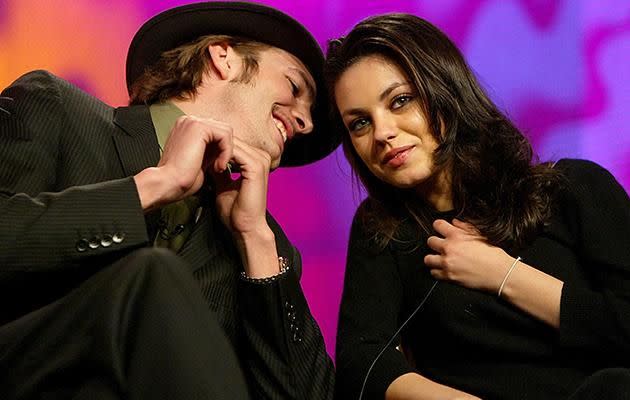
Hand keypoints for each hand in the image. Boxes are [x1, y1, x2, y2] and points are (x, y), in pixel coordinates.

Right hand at [134, 115, 232, 210]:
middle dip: (226, 149)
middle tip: (220, 167)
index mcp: (187, 128)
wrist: (167, 183)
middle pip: (223, 129)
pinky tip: (218, 166)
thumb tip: (227, 148)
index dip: (223, 149)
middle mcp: (189, 121)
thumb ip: (212, 150)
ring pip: (226, 131)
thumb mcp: (201, 160)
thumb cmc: (180, 178)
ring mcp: (192, 122)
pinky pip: (225, 135)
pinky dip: (227, 152)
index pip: (216, 132)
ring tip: (218, 167)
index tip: (220, 167)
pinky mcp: (198, 127)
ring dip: (227, 151)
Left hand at [211, 137, 278, 276]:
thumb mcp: (223, 184)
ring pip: (233, 144)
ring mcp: (260, 161)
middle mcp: (261, 157)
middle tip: (197, 150)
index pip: (232, 144)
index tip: (198, 150)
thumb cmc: (236, 211)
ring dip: (216, 149)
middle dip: (214, 145)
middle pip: (233, 141)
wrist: (245, 227)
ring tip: (202, 156)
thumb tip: (205, 157)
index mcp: (255, 160)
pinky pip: (235, 153)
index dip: (214, 146)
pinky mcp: (256, 168)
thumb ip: (218, 170)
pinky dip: (220, 156)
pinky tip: (210, 164)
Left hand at [424, 219, 512, 292]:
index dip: (439, 227)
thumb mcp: (481, 235)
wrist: (500, 273)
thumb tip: (454, 222)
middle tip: (443, 247)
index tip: (441, 230)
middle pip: (430, 241)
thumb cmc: (493, 254)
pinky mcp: (448, 276)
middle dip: (436, 243)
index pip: (437, 224)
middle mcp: (449, 248)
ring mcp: (447, 263)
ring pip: (427, 259)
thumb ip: (465, 227)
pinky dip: (438, 272)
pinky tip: (445, 270)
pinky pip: (433, 273)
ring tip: (441, 260)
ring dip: (433, 259)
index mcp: (456, 235)